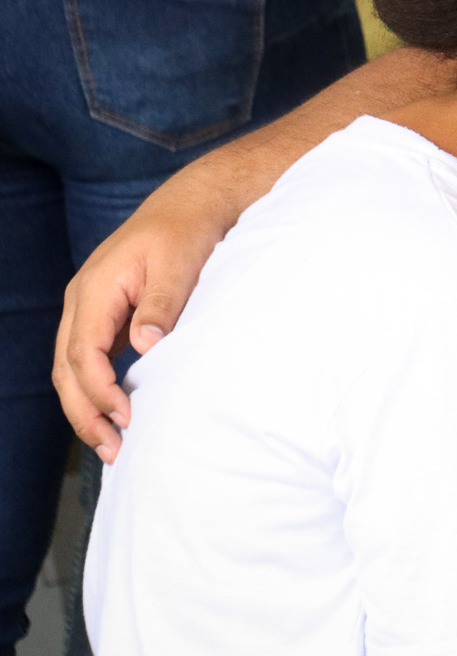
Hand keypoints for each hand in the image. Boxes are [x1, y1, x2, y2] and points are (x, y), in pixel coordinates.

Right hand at [53, 168, 233, 462]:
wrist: (190, 205)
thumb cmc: (185, 232)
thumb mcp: (178, 265)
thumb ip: (161, 306)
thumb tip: (144, 346)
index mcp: (94, 289)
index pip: (82, 352)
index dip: (99, 390)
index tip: (125, 416)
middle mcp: (82, 301)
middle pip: (66, 368)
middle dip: (85, 412)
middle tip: (113, 450)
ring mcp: (89, 308)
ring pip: (71, 368)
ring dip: (88, 407)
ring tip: (113, 444)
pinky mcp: (105, 314)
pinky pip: (88, 359)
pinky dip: (96, 388)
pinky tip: (117, 412)